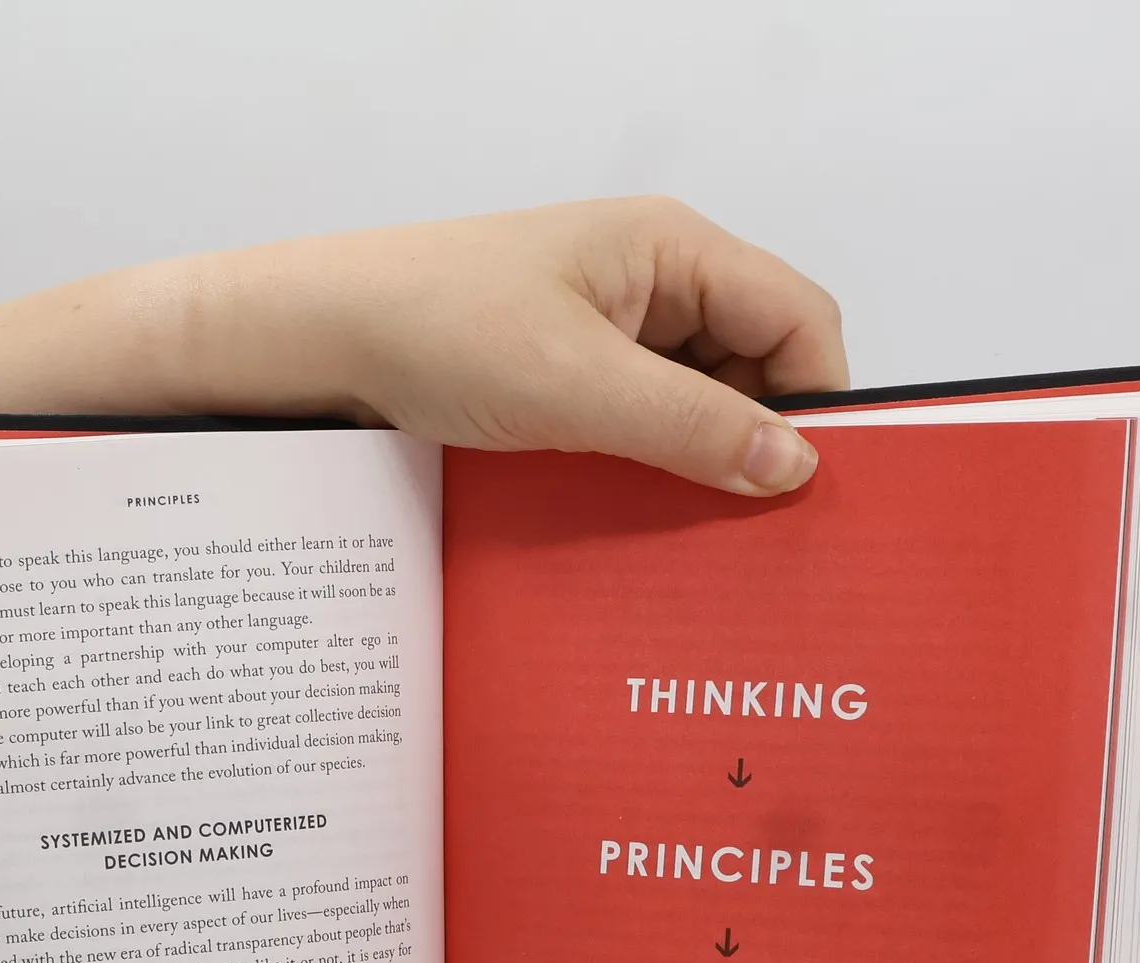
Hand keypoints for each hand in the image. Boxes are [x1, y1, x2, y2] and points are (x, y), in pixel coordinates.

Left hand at [216, 197, 847, 493]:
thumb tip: (791, 465)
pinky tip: (635, 521)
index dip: (819, 402)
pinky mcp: (573, 384)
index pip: (799, 319)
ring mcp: (612, 337)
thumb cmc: (432, 326)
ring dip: (698, 469)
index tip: (810, 489)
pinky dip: (649, 475)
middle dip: (758, 445)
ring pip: (699, 409)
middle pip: (758, 370)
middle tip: (750, 532)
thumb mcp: (574, 385)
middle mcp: (654, 287)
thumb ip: (690, 425)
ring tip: (686, 534)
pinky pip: (643, 432)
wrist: (319, 344)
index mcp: (672, 250)